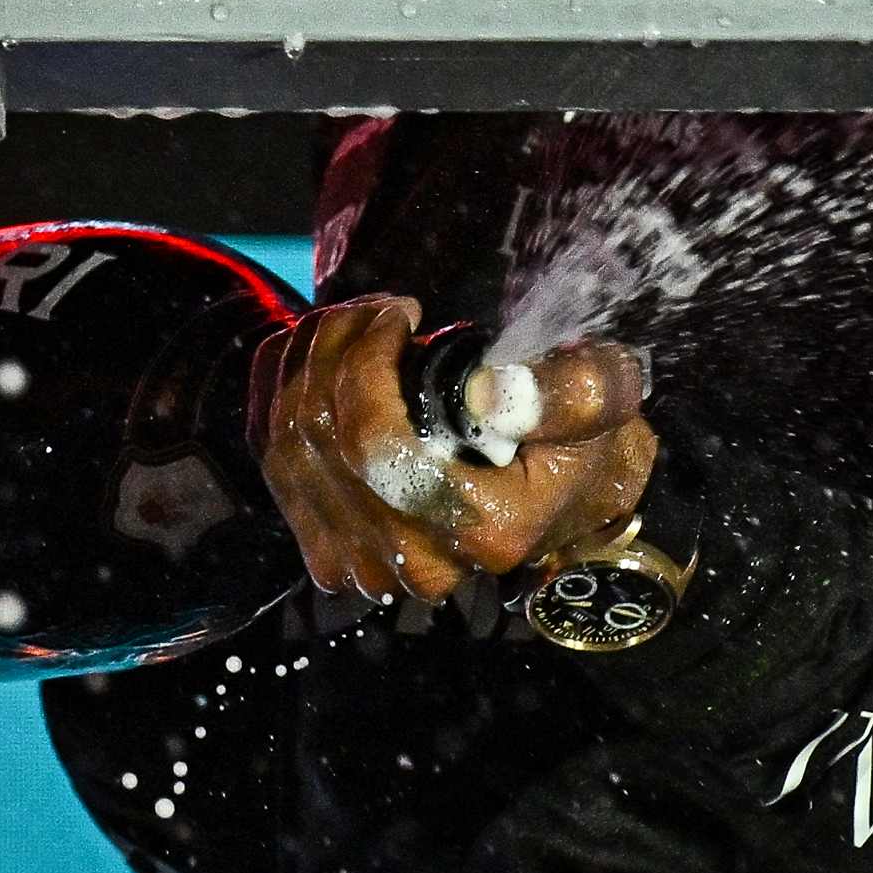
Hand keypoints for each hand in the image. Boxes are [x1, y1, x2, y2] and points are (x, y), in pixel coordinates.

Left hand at [247, 295, 655, 606]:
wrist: (565, 498)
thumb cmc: (583, 442)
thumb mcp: (601, 403)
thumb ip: (569, 393)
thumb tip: (489, 389)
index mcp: (479, 528)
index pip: (376, 444)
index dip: (366, 362)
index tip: (401, 311)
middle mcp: (415, 563)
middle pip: (322, 438)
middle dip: (334, 346)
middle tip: (375, 307)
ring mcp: (366, 565)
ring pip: (286, 444)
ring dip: (306, 362)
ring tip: (352, 323)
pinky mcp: (331, 552)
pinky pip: (271, 458)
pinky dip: (280, 392)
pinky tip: (313, 353)